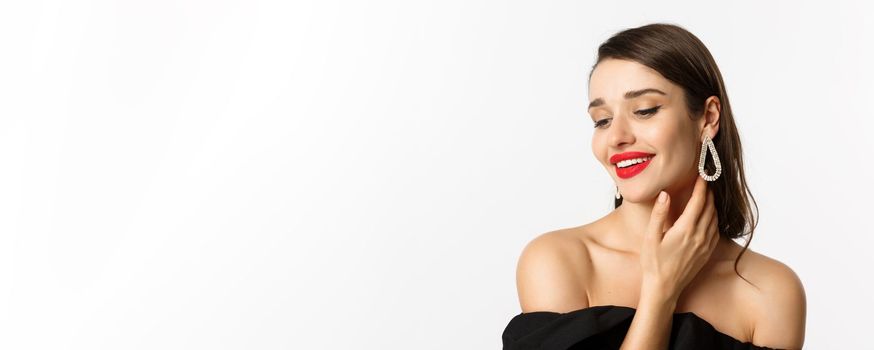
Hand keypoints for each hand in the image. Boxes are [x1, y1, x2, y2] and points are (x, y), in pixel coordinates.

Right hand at [640, 177, 719, 302]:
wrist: (664, 288)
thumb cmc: (653, 263)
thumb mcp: (650, 237)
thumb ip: (659, 214)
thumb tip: (665, 194)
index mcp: (685, 230)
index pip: (698, 202)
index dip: (701, 186)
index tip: (702, 175)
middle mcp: (699, 236)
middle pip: (709, 208)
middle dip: (708, 193)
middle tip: (705, 181)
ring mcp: (705, 245)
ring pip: (714, 219)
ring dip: (712, 205)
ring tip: (707, 195)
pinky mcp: (707, 253)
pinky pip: (715, 231)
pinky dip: (714, 219)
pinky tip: (709, 216)